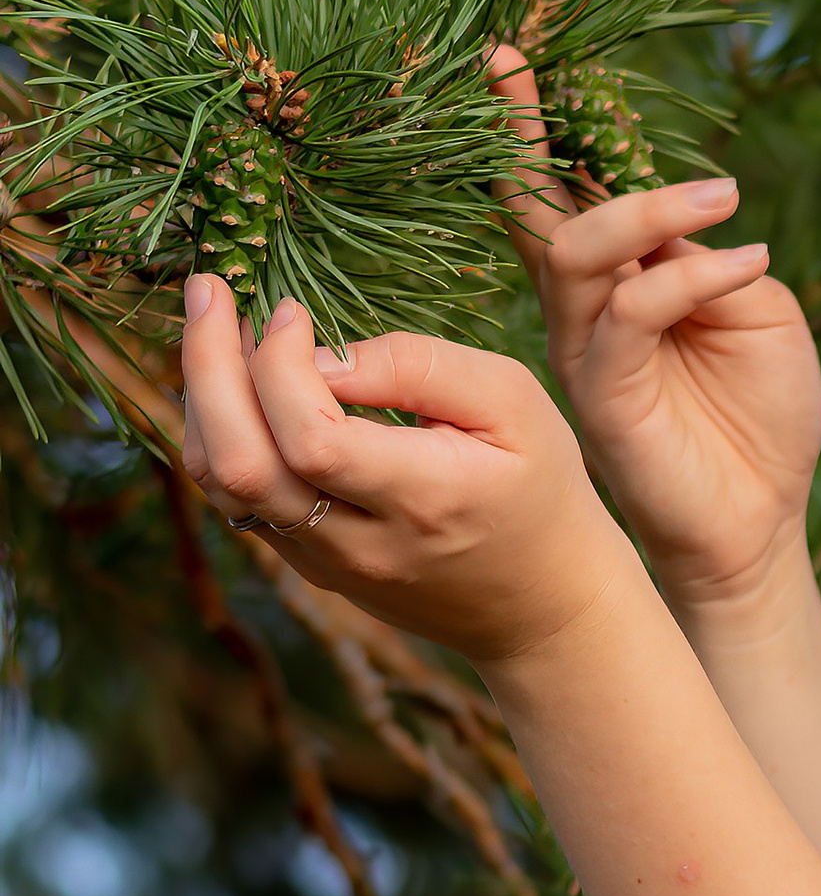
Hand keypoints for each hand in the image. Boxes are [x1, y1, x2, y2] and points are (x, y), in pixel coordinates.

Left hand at [179, 280, 632, 674]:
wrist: (544, 604)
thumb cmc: (539, 488)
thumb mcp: (513, 404)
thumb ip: (420, 367)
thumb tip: (321, 356)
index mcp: (423, 499)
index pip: (310, 438)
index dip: (280, 364)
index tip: (293, 311)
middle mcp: (362, 544)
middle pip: (240, 465)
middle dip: (206, 367)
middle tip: (209, 292)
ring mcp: (328, 564)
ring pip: (222, 486)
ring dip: (202, 400)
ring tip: (214, 331)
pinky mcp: (311, 566)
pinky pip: (238, 500)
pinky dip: (219, 432)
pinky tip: (235, 383)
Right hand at [492, 46, 820, 615]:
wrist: (764, 520)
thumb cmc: (762, 415)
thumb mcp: (757, 311)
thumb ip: (708, 256)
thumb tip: (671, 213)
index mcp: (615, 279)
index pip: (560, 190)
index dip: (530, 126)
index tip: (506, 52)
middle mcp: (583, 309)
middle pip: (536, 208)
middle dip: (527, 134)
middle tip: (558, 79)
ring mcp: (585, 350)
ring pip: (575, 252)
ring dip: (646, 210)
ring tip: (723, 196)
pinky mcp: (604, 394)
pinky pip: (630, 313)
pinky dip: (687, 277)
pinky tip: (746, 263)